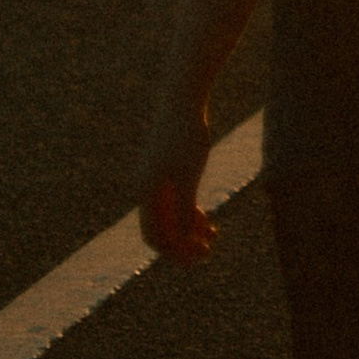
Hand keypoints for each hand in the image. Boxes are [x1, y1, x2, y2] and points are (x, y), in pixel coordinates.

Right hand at [136, 99, 217, 265]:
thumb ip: (185, 208)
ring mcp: (155, 180)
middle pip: (161, 229)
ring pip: (170, 216)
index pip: (154, 236)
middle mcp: (145, 189)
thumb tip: (184, 239)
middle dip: (182, 244)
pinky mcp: (166, 170)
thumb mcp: (189, 174)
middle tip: (206, 252)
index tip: (195, 260)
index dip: (173, 252)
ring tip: (212, 237)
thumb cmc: (186, 135)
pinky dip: (189, 212)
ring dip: (188, 230)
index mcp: (145, 192)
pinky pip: (175, 201)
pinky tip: (206, 218)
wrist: (182, 98)